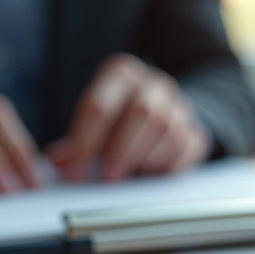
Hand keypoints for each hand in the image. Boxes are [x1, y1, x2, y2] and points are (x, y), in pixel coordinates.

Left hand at [47, 53, 210, 181]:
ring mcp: (178, 105)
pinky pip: (187, 147)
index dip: (84, 142)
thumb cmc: (119, 118)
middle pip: (141, 112)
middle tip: (107, 178)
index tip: (75, 171)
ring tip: (128, 178)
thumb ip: (76, 142)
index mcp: (120, 74)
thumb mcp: (93, 122)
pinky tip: (152, 175)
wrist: (162, 109)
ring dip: (145, 159)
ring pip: (168, 129)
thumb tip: (59, 160)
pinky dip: (169, 165)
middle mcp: (152, 83)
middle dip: (122, 150)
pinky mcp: (195, 129)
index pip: (99, 105)